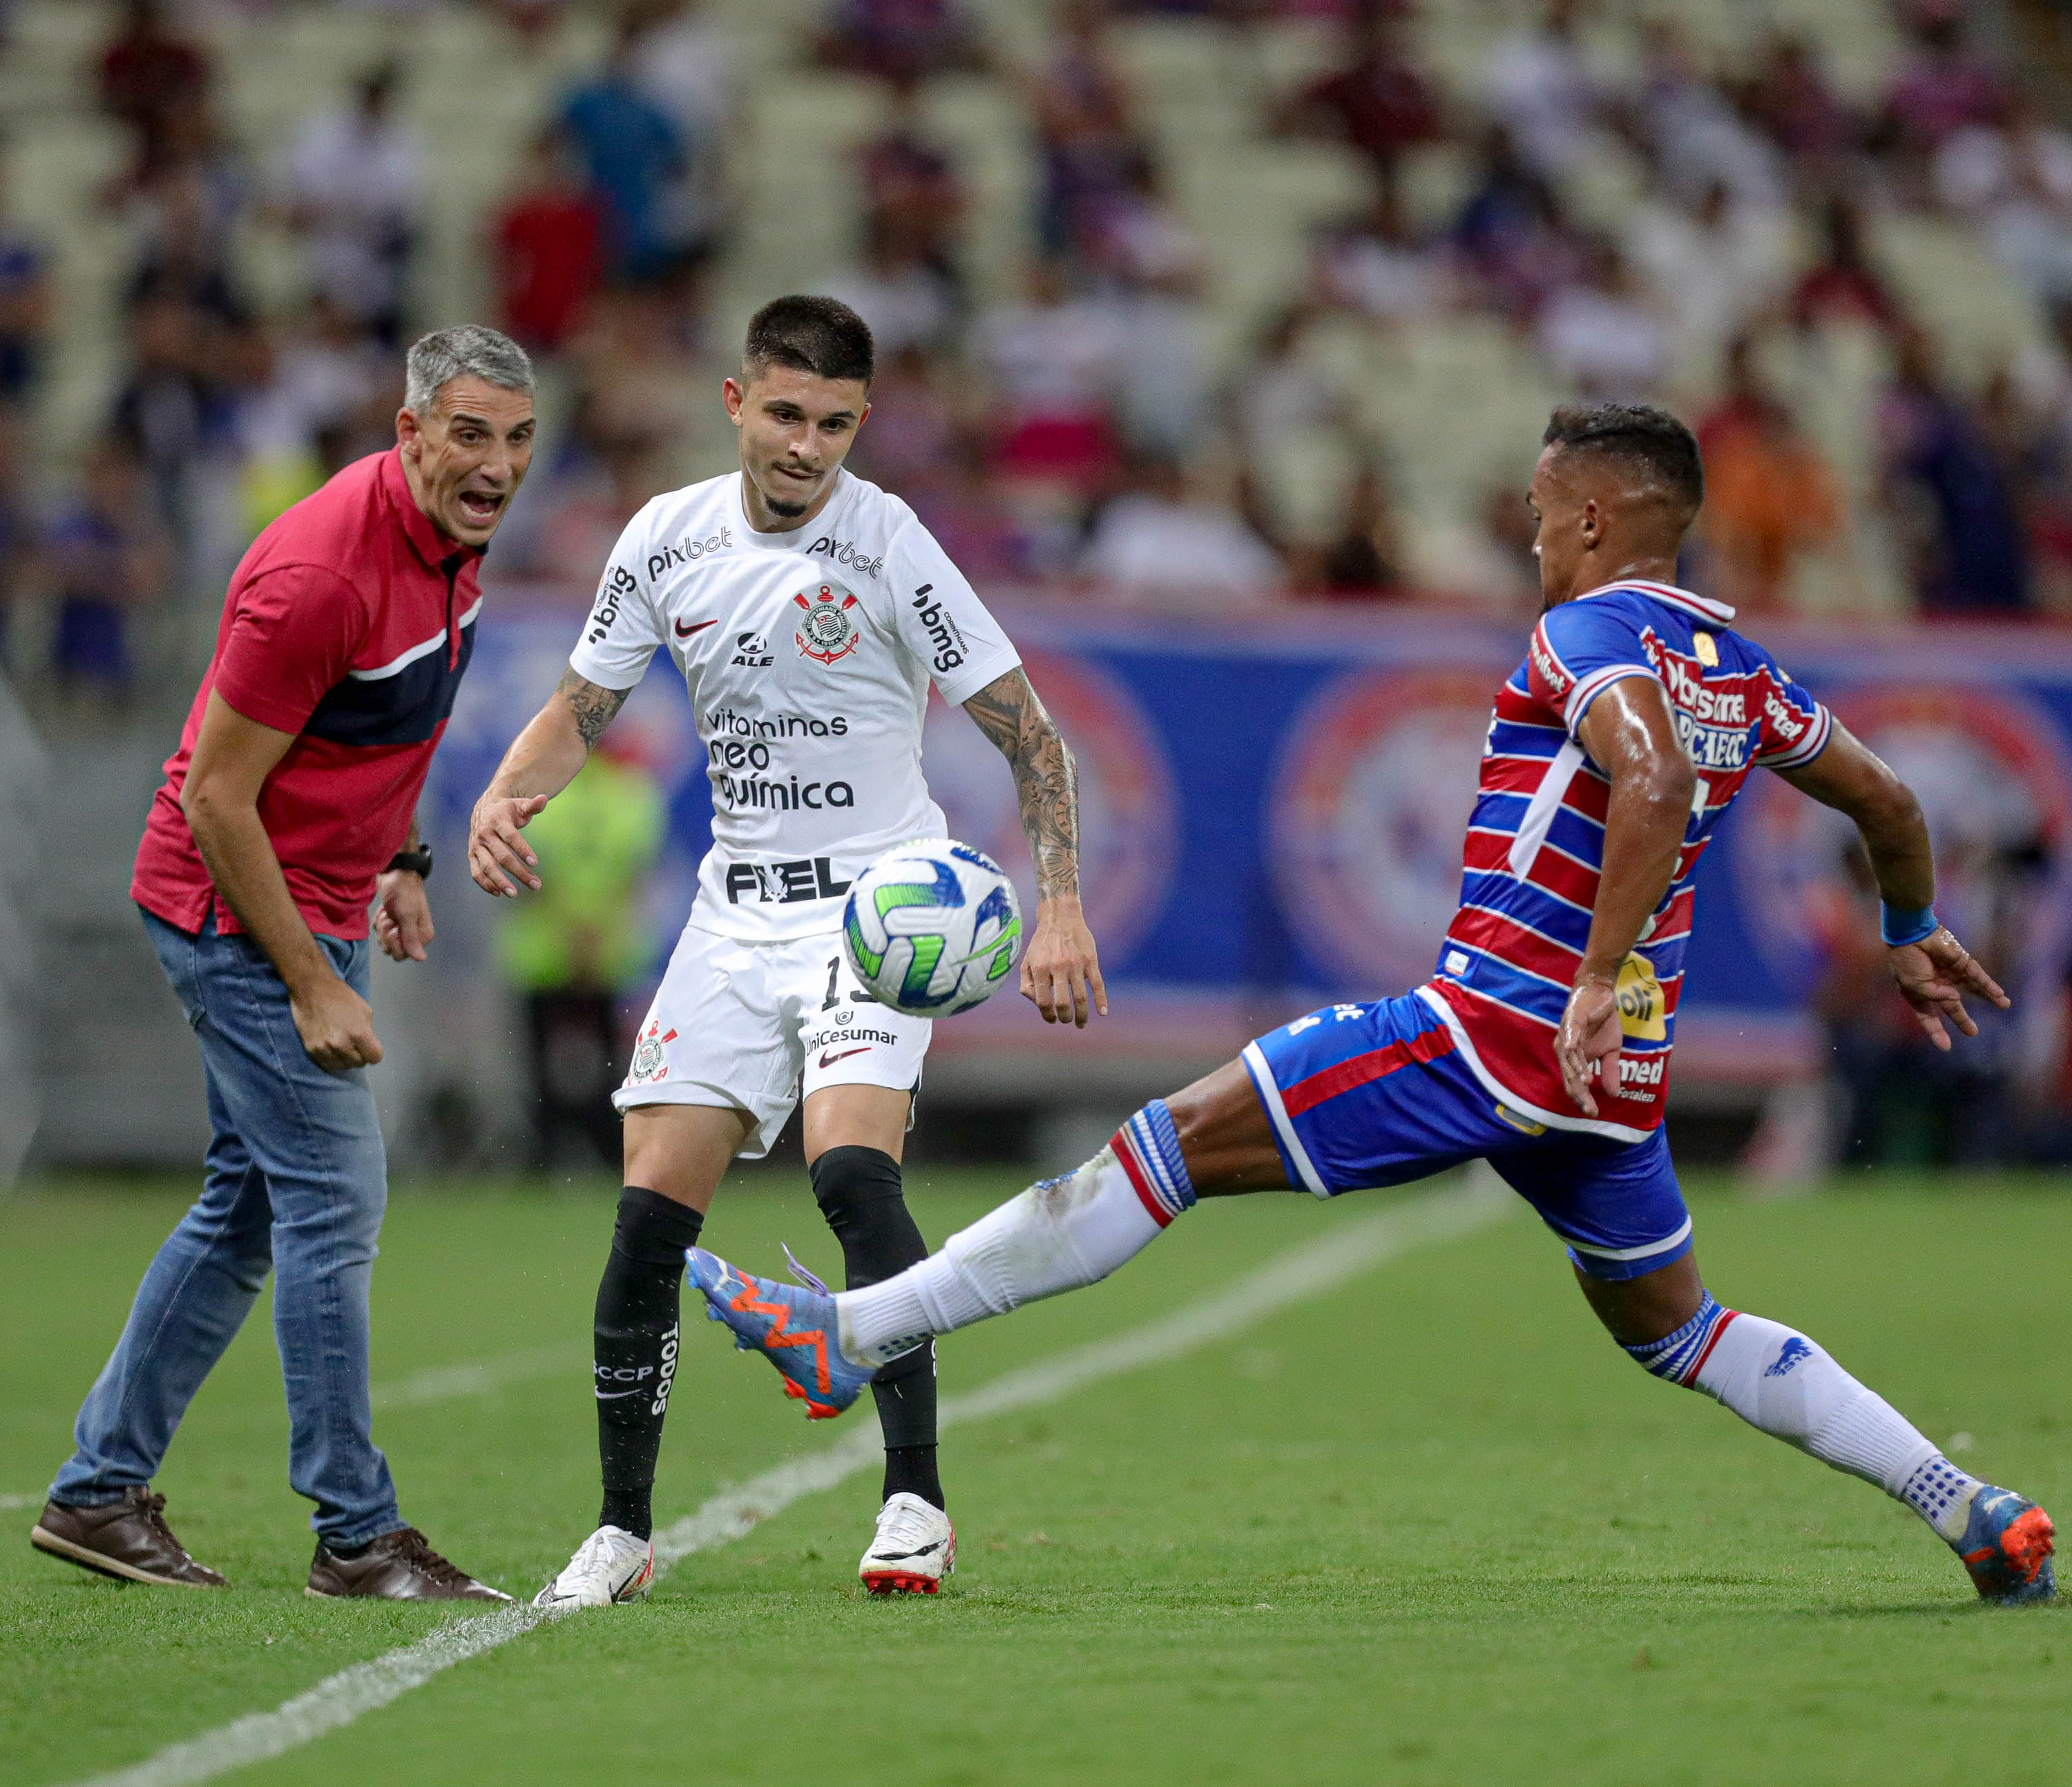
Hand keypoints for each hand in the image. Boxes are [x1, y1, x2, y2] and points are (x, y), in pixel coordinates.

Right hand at [289, 971, 382, 1070]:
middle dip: (360, 1055)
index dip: (374, 1053)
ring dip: (345, 1059)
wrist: (311, 990)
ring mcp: (325, 1049)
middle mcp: (342, 1044)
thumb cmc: (341, 997)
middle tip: (355, 1045)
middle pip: (359, 1063)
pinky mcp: (311, 1050)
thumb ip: (368, 1031)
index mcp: (359, 1033)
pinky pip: (327, 1065)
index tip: (369, 1048)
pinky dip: (332, 1060)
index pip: (375, 1058)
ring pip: (343, 1067)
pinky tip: (332, 1049)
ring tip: (343, 1047)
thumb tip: (368, 1044)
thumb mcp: (365, 1010)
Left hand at [374, 869, 433, 962]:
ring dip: (382, 925)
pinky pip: (379, 931)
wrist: (396, 873)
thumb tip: (421, 959)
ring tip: (388, 912)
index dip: (394, 942)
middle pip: (392, 950)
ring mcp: (402, 928)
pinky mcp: (391, 922)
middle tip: (391, 918)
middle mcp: (414, 935)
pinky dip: (379, 920)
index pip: (402, 954)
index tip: (395, 927)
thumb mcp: (407, 915)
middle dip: (387, 934)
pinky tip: (384, 910)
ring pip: (384, 940)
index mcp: (423, 935)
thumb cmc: (404, 892)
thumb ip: (412, 938)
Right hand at [468, 791, 548, 894]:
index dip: (522, 850)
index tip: (535, 863)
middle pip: (502, 856)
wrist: (484, 808)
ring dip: (500, 882)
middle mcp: (484, 834)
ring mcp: (476, 846)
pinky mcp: (472, 855)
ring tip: (515, 894)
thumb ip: (533, 805)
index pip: (511, 837)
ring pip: (487, 867)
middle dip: (519, 872)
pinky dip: (485, 884)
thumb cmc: (508, 809)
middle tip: (536, 885)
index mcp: (497, 820)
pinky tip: (499, 893)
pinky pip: (476, 872)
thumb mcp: (520, 804)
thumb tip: (544, 798)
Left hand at [1020, 894, 1107, 1026]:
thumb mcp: (1027, 961)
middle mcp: (1058, 967)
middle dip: (1064, 1017)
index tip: (1051, 1019)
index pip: (1043, 1001)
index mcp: (1040, 968)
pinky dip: (1101, 1000)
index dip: (1047, 1015)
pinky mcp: (1091, 960)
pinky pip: (1098, 984)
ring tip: (1080, 1023)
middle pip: (1062, 1002)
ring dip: (1081, 1014)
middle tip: (1066, 1020)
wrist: (1060, 917)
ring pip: (1081, 997)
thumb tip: (1036, 1002)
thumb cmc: (1042, 943)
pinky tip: (1102, 1012)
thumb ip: (1026, 983)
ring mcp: (1076, 964)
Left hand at [1556, 974, 1620, 1117]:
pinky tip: (1571, 1051)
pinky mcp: (1571, 1021)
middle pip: (1570, 1076)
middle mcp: (1565, 1050)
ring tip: (1587, 1083)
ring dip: (1578, 1070)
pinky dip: (1571, 1044)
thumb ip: (1610, 1070)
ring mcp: (1566, 1036)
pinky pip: (1570, 1035)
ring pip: (1570, 1058)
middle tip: (1590, 1109)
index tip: (1593, 1113)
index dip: (1584, 1099)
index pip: (1575, 1084)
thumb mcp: (1611, 1050)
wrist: (1601, 995)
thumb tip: (1614, 1094)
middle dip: (1580, 1093)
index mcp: (1574, 1059)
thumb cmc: (1603, 1023)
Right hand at [1890, 925, 2009, 1049]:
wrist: (1911, 935)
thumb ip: (1936, 996)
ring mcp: (1949, 974)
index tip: (1945, 1047)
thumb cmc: (1906, 963)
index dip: (1935, 1031)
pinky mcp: (1961, 962)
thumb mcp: (1915, 987)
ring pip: (1972, 989)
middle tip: (1972, 1032)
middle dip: (1962, 1019)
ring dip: (1988, 997)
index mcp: (1918, 994)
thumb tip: (1956, 997)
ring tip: (2004, 1005)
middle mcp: (1936, 985)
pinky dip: (1989, 986)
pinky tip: (1999, 995)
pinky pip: (1978, 976)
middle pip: (1952, 1006)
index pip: (1928, 1016)